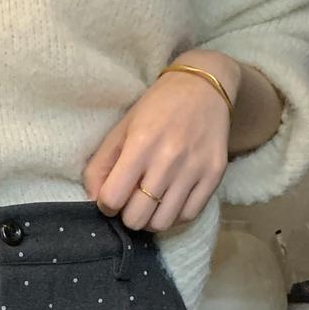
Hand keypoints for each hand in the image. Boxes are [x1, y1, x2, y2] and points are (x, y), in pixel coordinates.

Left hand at [83, 49, 241, 232]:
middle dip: (128, 215)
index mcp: (141, 144)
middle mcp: (168, 159)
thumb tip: (94, 201)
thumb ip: (101, 165)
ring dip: (151, 219)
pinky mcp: (214, 176)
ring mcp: (193, 169)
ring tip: (151, 203)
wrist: (204, 86)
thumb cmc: (157, 108)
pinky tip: (170, 201)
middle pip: (136, 218)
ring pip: (162, 223)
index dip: (107, 204)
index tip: (112, 196)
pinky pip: (188, 216)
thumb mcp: (121, 129)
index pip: (113, 198)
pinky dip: (174, 216)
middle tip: (132, 201)